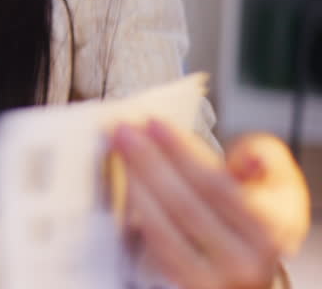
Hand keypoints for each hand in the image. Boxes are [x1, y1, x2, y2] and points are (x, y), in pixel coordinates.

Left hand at [112, 121, 296, 288]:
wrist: (251, 265)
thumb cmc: (257, 217)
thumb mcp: (278, 185)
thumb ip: (267, 160)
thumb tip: (250, 156)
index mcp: (269, 231)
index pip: (216, 185)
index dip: (181, 152)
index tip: (153, 124)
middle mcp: (243, 261)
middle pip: (184, 204)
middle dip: (149, 161)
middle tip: (124, 131)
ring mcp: (212, 278)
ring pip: (163, 227)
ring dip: (135, 184)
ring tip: (118, 151)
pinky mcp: (185, 285)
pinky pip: (154, 246)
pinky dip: (135, 214)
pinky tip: (124, 185)